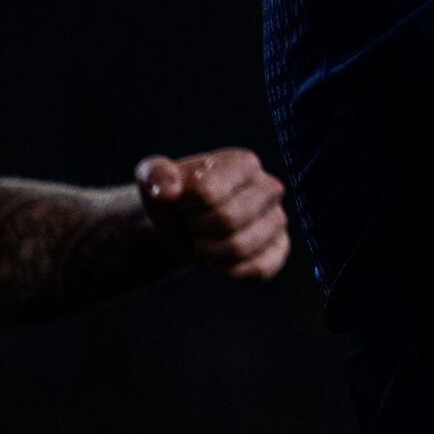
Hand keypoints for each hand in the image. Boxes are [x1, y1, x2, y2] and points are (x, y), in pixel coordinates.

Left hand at [136, 148, 289, 280]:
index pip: (210, 193)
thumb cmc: (173, 197)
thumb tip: (168, 189)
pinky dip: (229, 271)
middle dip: (198, 229)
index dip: (187, 206)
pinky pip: (259, 268)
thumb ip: (155, 174)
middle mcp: (269, 187)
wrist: (183, 225)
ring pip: (242, 247)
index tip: (184, 203)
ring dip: (210, 253)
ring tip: (205, 243)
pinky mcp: (279, 249)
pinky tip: (220, 260)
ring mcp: (277, 219)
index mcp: (244, 163)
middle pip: (228, 219)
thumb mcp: (153, 179)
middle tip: (194, 225)